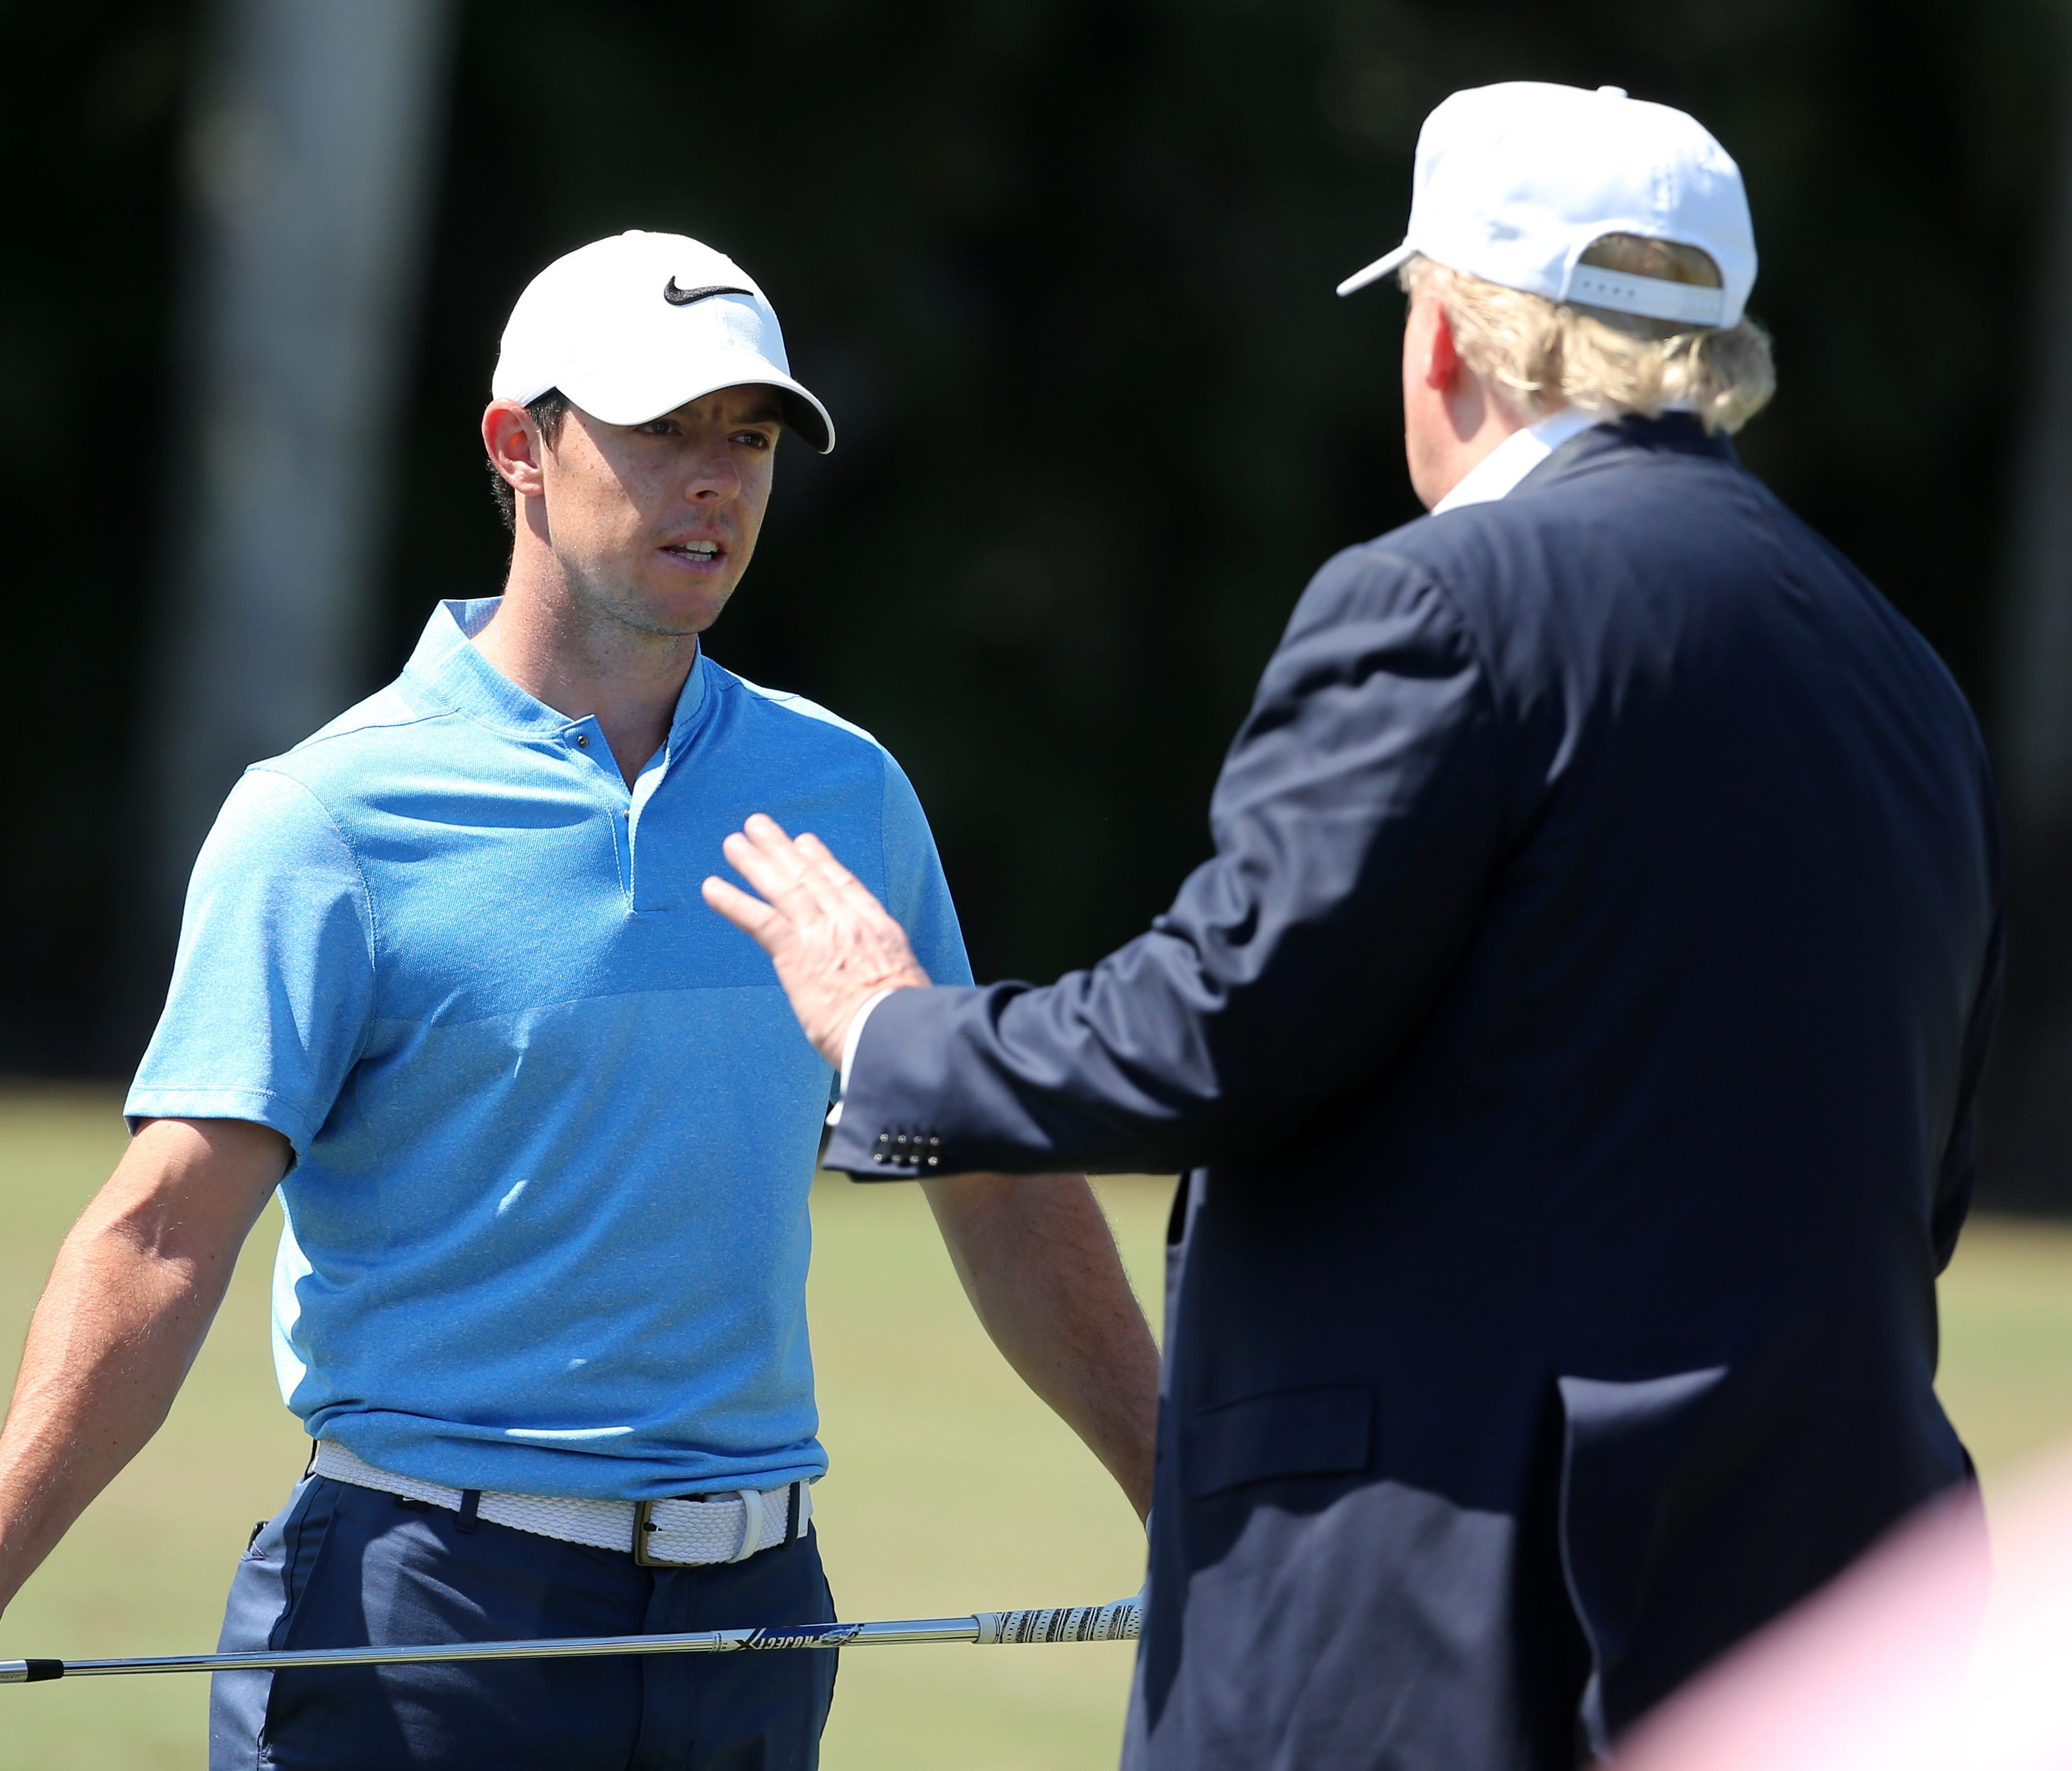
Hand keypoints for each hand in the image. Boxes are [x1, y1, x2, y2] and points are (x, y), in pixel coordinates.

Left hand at [701, 814, 930, 1064]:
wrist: (896, 1029)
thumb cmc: (904, 1020)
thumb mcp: (904, 983)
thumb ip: (881, 973)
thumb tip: (876, 986)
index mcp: (877, 929)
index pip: (845, 886)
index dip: (822, 861)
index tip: (806, 842)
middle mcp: (848, 921)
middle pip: (809, 875)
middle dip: (782, 849)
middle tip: (760, 827)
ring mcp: (821, 933)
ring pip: (784, 887)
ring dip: (756, 862)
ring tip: (734, 843)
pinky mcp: (797, 952)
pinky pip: (760, 920)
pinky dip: (734, 902)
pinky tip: (712, 888)